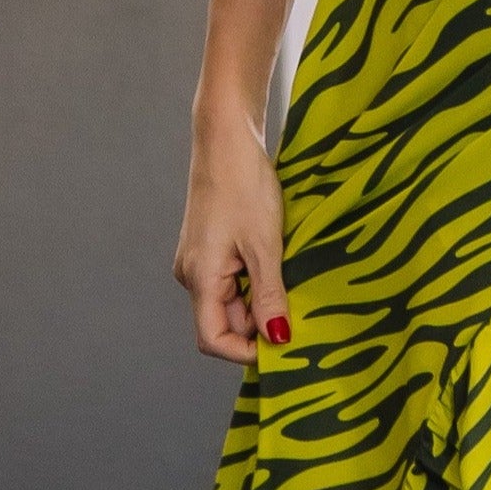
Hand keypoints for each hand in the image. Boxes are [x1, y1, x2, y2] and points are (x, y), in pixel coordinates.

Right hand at [175, 107, 292, 362]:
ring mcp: (200, 260)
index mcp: (198, 277)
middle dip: (259, 324)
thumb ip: (269, 296)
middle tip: (299, 312)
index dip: (246, 351)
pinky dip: (256, 281)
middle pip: (224, 322)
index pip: (213, 339)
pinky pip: (232, 280)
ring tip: (290, 281)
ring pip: (231, 301)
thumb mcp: (265, 245)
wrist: (227, 138)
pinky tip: (279, 265)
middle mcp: (192, 274)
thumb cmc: (242, 184)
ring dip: (260, 301)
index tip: (282, 344)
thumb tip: (277, 338)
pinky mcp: (211, 248)